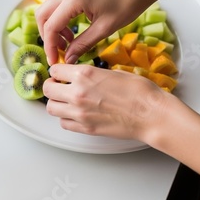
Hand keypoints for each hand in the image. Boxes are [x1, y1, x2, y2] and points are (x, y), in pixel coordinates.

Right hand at [35, 0, 153, 64]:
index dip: (50, 46)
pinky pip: (58, 5)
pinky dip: (59, 20)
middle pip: (42, 16)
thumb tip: (68, 59)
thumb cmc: (128, 3)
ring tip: (68, 44)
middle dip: (47, 37)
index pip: (51, 26)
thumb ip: (83, 44)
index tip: (55, 60)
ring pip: (48, 10)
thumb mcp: (105, 28)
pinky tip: (73, 32)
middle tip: (58, 52)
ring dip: (53, 29)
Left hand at [43, 64, 169, 140]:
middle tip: (58, 86)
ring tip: (65, 101)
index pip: (55, 70)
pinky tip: (75, 114)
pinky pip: (64, 123)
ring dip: (56, 103)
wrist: (151, 114)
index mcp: (84, 75)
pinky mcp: (85, 128)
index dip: (57, 71)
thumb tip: (78, 76)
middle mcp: (77, 93)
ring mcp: (80, 113)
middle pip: (48, 90)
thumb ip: (89, 74)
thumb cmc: (139, 91)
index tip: (60, 74)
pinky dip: (65, 118)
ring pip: (51, 108)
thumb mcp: (111, 72)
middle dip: (52, 86)